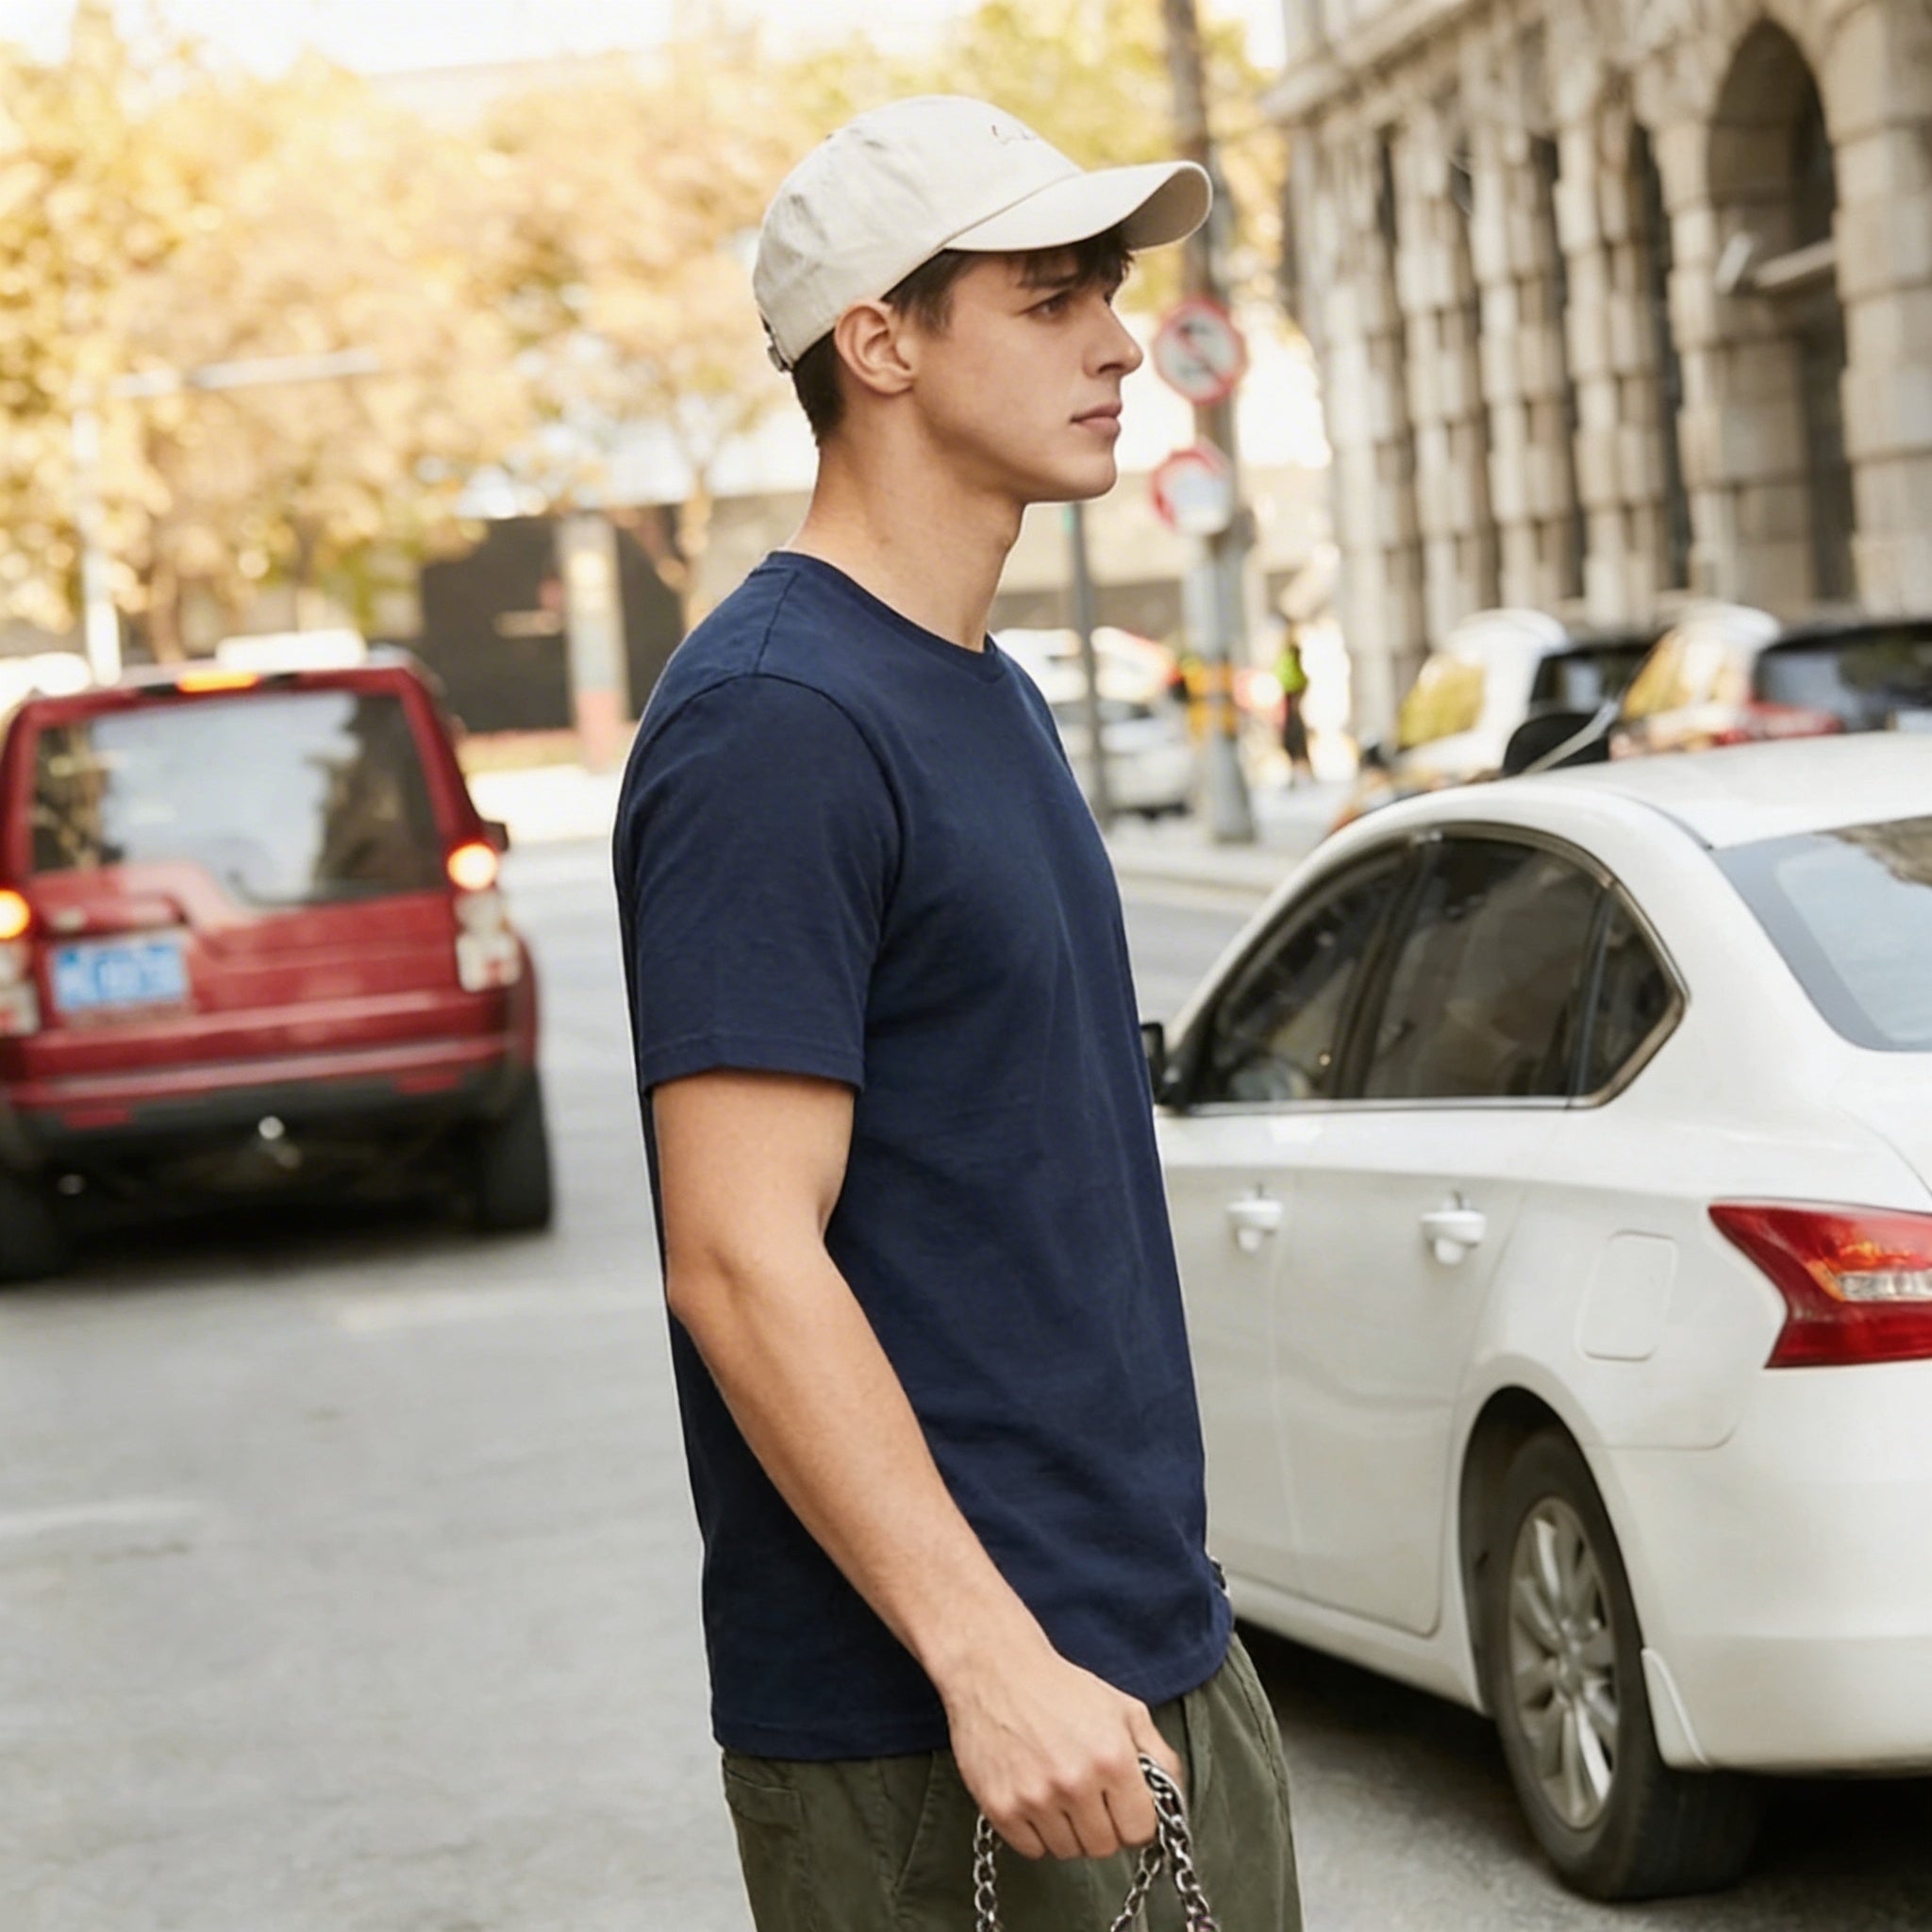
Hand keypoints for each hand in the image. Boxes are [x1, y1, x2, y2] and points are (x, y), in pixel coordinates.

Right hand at [941, 1636, 1184, 1861]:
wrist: (994, 1669)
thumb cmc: (1059, 1687)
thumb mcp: (1122, 1708)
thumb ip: (1157, 1753)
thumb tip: (1172, 1797)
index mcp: (1112, 1758)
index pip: (1139, 1831)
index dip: (1133, 1819)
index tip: (1121, 1806)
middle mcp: (1075, 1783)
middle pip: (1104, 1847)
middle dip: (1102, 1825)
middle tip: (1088, 1796)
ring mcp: (1035, 1799)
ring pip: (1068, 1852)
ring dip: (1068, 1830)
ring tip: (1059, 1791)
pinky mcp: (1001, 1808)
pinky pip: (1032, 1850)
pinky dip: (1036, 1833)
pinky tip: (1035, 1798)